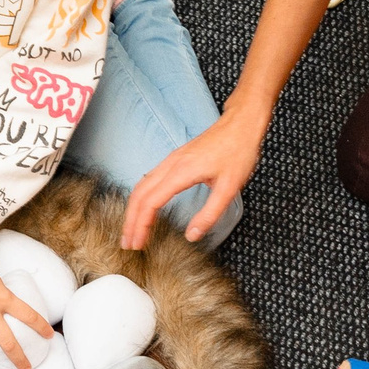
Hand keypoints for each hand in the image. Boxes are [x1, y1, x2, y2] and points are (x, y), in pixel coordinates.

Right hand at [120, 111, 264, 249]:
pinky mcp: (175, 159)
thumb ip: (210, 214)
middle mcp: (171, 164)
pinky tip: (144, 207)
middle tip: (127, 243)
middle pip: (139, 195)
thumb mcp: (230, 188)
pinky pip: (149, 179)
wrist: (241, 124)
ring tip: (131, 230)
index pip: (151, 202)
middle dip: (130, 220)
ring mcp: (171, 160)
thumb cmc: (238, 151)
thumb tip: (192, 235)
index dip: (142, 225)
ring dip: (133, 209)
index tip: (138, 243)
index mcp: (182, 172)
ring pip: (141, 186)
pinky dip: (141, 197)